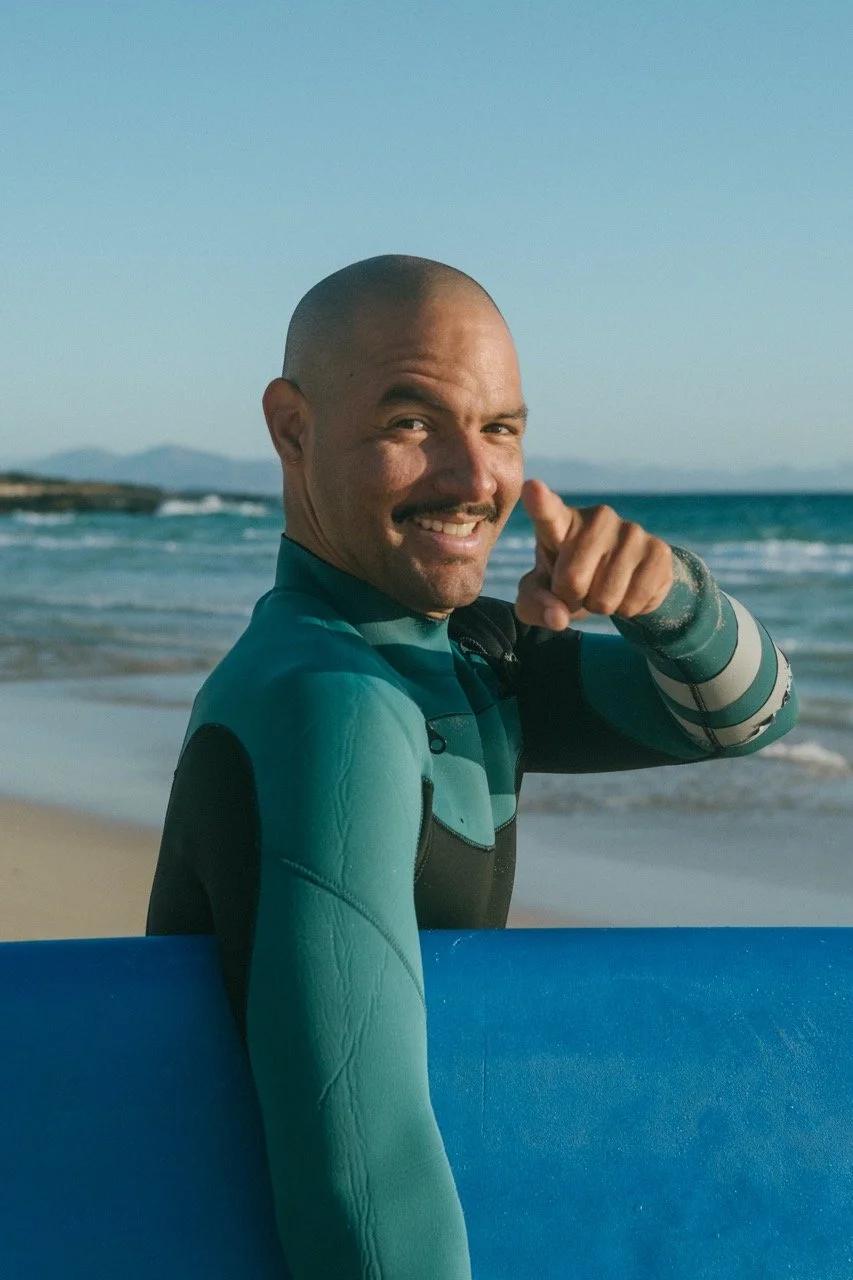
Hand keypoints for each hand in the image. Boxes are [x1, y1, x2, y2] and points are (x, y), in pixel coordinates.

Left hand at [515, 479, 672, 629]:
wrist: (622, 579)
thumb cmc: (569, 581)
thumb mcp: (540, 596)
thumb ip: (536, 605)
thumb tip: (559, 618)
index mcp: (559, 523)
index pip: (547, 512)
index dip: (540, 502)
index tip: (532, 487)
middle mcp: (596, 518)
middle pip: (572, 580)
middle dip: (573, 598)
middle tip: (580, 588)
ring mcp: (630, 530)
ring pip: (605, 597)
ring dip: (601, 606)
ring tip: (603, 587)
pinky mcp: (658, 549)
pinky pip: (634, 601)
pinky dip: (627, 610)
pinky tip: (627, 590)